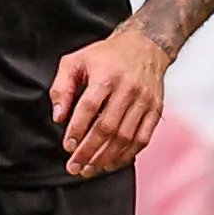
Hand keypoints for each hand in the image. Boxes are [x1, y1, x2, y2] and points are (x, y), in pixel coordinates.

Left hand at [49, 24, 171, 177]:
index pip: (89, 107)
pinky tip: (111, 163)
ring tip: (90, 169)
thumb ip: (61, 87)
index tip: (67, 146)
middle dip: (89, 151)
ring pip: (125, 137)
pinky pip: (142, 138)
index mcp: (106, 75)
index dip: (77, 130)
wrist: (145, 45)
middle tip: (74, 166)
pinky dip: (127, 155)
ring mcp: (145, 101)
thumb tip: (58, 117)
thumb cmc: (106, 56)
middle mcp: (128, 89)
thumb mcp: (76, 61)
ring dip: (106, 157)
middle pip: (107, 127)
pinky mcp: (155, 110)